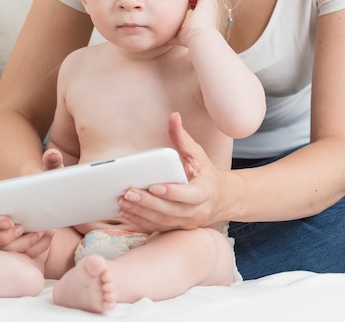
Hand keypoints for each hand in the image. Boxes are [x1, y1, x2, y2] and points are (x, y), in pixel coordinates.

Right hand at [0, 147, 64, 253]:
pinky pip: (17, 256)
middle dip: (2, 237)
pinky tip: (47, 237)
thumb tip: (53, 154)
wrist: (50, 201)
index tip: (10, 222)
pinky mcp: (15, 249)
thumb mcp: (47, 174)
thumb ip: (51, 163)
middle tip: (23, 229)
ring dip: (18, 245)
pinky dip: (33, 249)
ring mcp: (1, 239)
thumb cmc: (43, 185)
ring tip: (37, 233)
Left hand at [117, 112, 229, 231]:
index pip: (188, 195)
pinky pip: (157, 227)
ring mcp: (186, 222)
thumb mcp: (197, 154)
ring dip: (141, 213)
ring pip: (162, 221)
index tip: (155, 186)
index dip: (172, 192)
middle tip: (129, 193)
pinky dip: (141, 221)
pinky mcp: (176, 228)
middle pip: (171, 210)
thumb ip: (182, 138)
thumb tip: (173, 117)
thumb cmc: (206, 174)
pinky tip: (126, 212)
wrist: (221, 198)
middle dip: (148, 203)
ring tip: (123, 202)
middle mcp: (196, 211)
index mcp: (204, 192)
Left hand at [170, 0, 218, 47]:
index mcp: (203, 16)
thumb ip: (174, 35)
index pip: (198, 4)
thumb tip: (165, 41)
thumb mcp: (181, 35)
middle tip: (185, 0)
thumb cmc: (190, 38)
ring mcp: (209, 4)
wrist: (198, 36)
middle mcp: (208, 9)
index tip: (184, 6)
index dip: (191, 2)